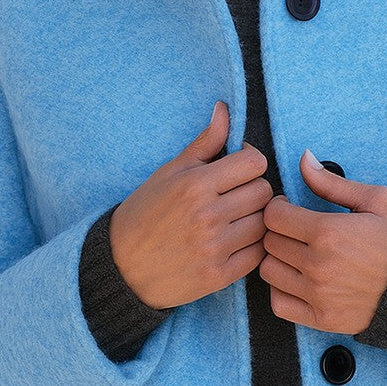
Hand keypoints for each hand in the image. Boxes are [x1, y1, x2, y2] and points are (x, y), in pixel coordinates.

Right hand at [108, 101, 270, 308]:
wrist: (121, 267)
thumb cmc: (145, 214)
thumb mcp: (169, 173)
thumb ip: (204, 143)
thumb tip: (224, 109)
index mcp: (194, 185)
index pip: (255, 163)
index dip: (249, 162)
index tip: (236, 169)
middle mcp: (207, 216)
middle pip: (264, 192)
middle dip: (253, 190)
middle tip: (236, 195)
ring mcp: (215, 248)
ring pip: (265, 224)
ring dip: (255, 219)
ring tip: (236, 219)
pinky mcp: (219, 276)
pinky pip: (258, 254)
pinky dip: (252, 246)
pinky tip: (234, 241)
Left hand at [258, 151, 386, 332]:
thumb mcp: (376, 201)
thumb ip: (332, 182)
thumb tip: (303, 158)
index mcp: (328, 232)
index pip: (274, 216)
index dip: (278, 208)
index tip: (289, 209)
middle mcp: (318, 265)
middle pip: (270, 242)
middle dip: (280, 232)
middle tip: (296, 232)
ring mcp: (318, 295)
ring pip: (269, 271)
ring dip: (278, 260)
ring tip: (297, 255)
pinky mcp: (321, 319)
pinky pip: (278, 304)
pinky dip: (281, 291)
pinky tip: (298, 281)